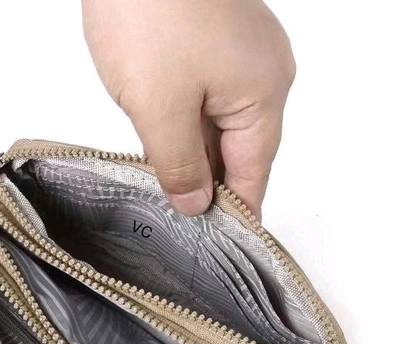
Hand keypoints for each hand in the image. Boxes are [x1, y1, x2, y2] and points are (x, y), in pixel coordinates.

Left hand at [83, 0, 294, 219]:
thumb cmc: (150, 10)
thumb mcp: (160, 106)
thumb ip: (179, 164)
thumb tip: (195, 204)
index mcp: (262, 95)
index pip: (253, 175)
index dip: (236, 215)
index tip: (220, 250)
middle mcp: (260, 77)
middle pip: (238, 153)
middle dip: (208, 188)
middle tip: (182, 229)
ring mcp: (237, 58)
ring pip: (218, 129)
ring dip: (193, 158)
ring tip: (168, 196)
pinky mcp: (211, 45)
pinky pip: (204, 102)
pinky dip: (185, 129)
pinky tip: (163, 149)